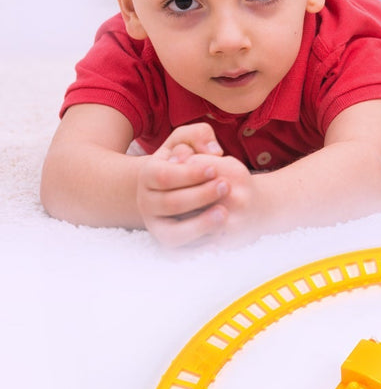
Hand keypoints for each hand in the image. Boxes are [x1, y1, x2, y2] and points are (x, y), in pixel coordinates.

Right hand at [136, 124, 232, 246]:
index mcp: (148, 176)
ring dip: (200, 225)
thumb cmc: (190, 164)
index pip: (164, 176)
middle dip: (201, 195)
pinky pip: (182, 252)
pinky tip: (220, 237)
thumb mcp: (188, 142)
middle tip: (225, 187)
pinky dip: (202, 247)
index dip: (190, 173)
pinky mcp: (169, 245)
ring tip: (224, 213)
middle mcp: (146, 203)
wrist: (182, 190)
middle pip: (172, 203)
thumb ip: (198, 135)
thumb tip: (213, 151)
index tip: (214, 169)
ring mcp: (156, 226)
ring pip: (174, 233)